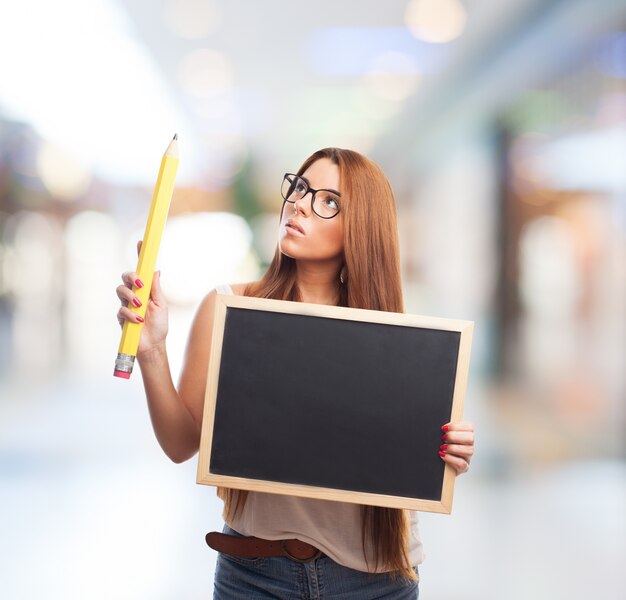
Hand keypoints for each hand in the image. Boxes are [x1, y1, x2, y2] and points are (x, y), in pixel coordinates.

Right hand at [115, 240, 168, 355]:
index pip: (142, 270)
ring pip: (120, 290)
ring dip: (130, 296)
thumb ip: (156, 288)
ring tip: (140, 306)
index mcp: (146, 289)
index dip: (140, 255)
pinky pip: (120, 309)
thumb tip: (156, 270)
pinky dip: (129, 313)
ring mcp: (126, 304)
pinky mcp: (120, 316)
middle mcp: (135, 294)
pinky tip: (137, 320)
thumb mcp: (161, 305)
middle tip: (140, 284)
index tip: (141, 242)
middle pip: (126, 276)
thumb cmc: (159, 325)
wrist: (152, 345)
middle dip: (131, 277)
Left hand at [439, 421, 473, 474]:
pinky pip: (462, 464)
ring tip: (442, 448)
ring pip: (468, 451)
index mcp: (466, 435)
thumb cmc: (442, 447)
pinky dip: (451, 459)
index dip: (456, 426)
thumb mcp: (444, 436)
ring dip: (453, 448)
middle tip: (443, 438)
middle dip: (454, 437)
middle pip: (470, 438)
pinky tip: (443, 455)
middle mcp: (469, 446)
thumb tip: (443, 427)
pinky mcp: (464, 468)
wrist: (439, 465)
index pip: (470, 427)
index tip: (444, 428)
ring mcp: (468, 457)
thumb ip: (446, 430)